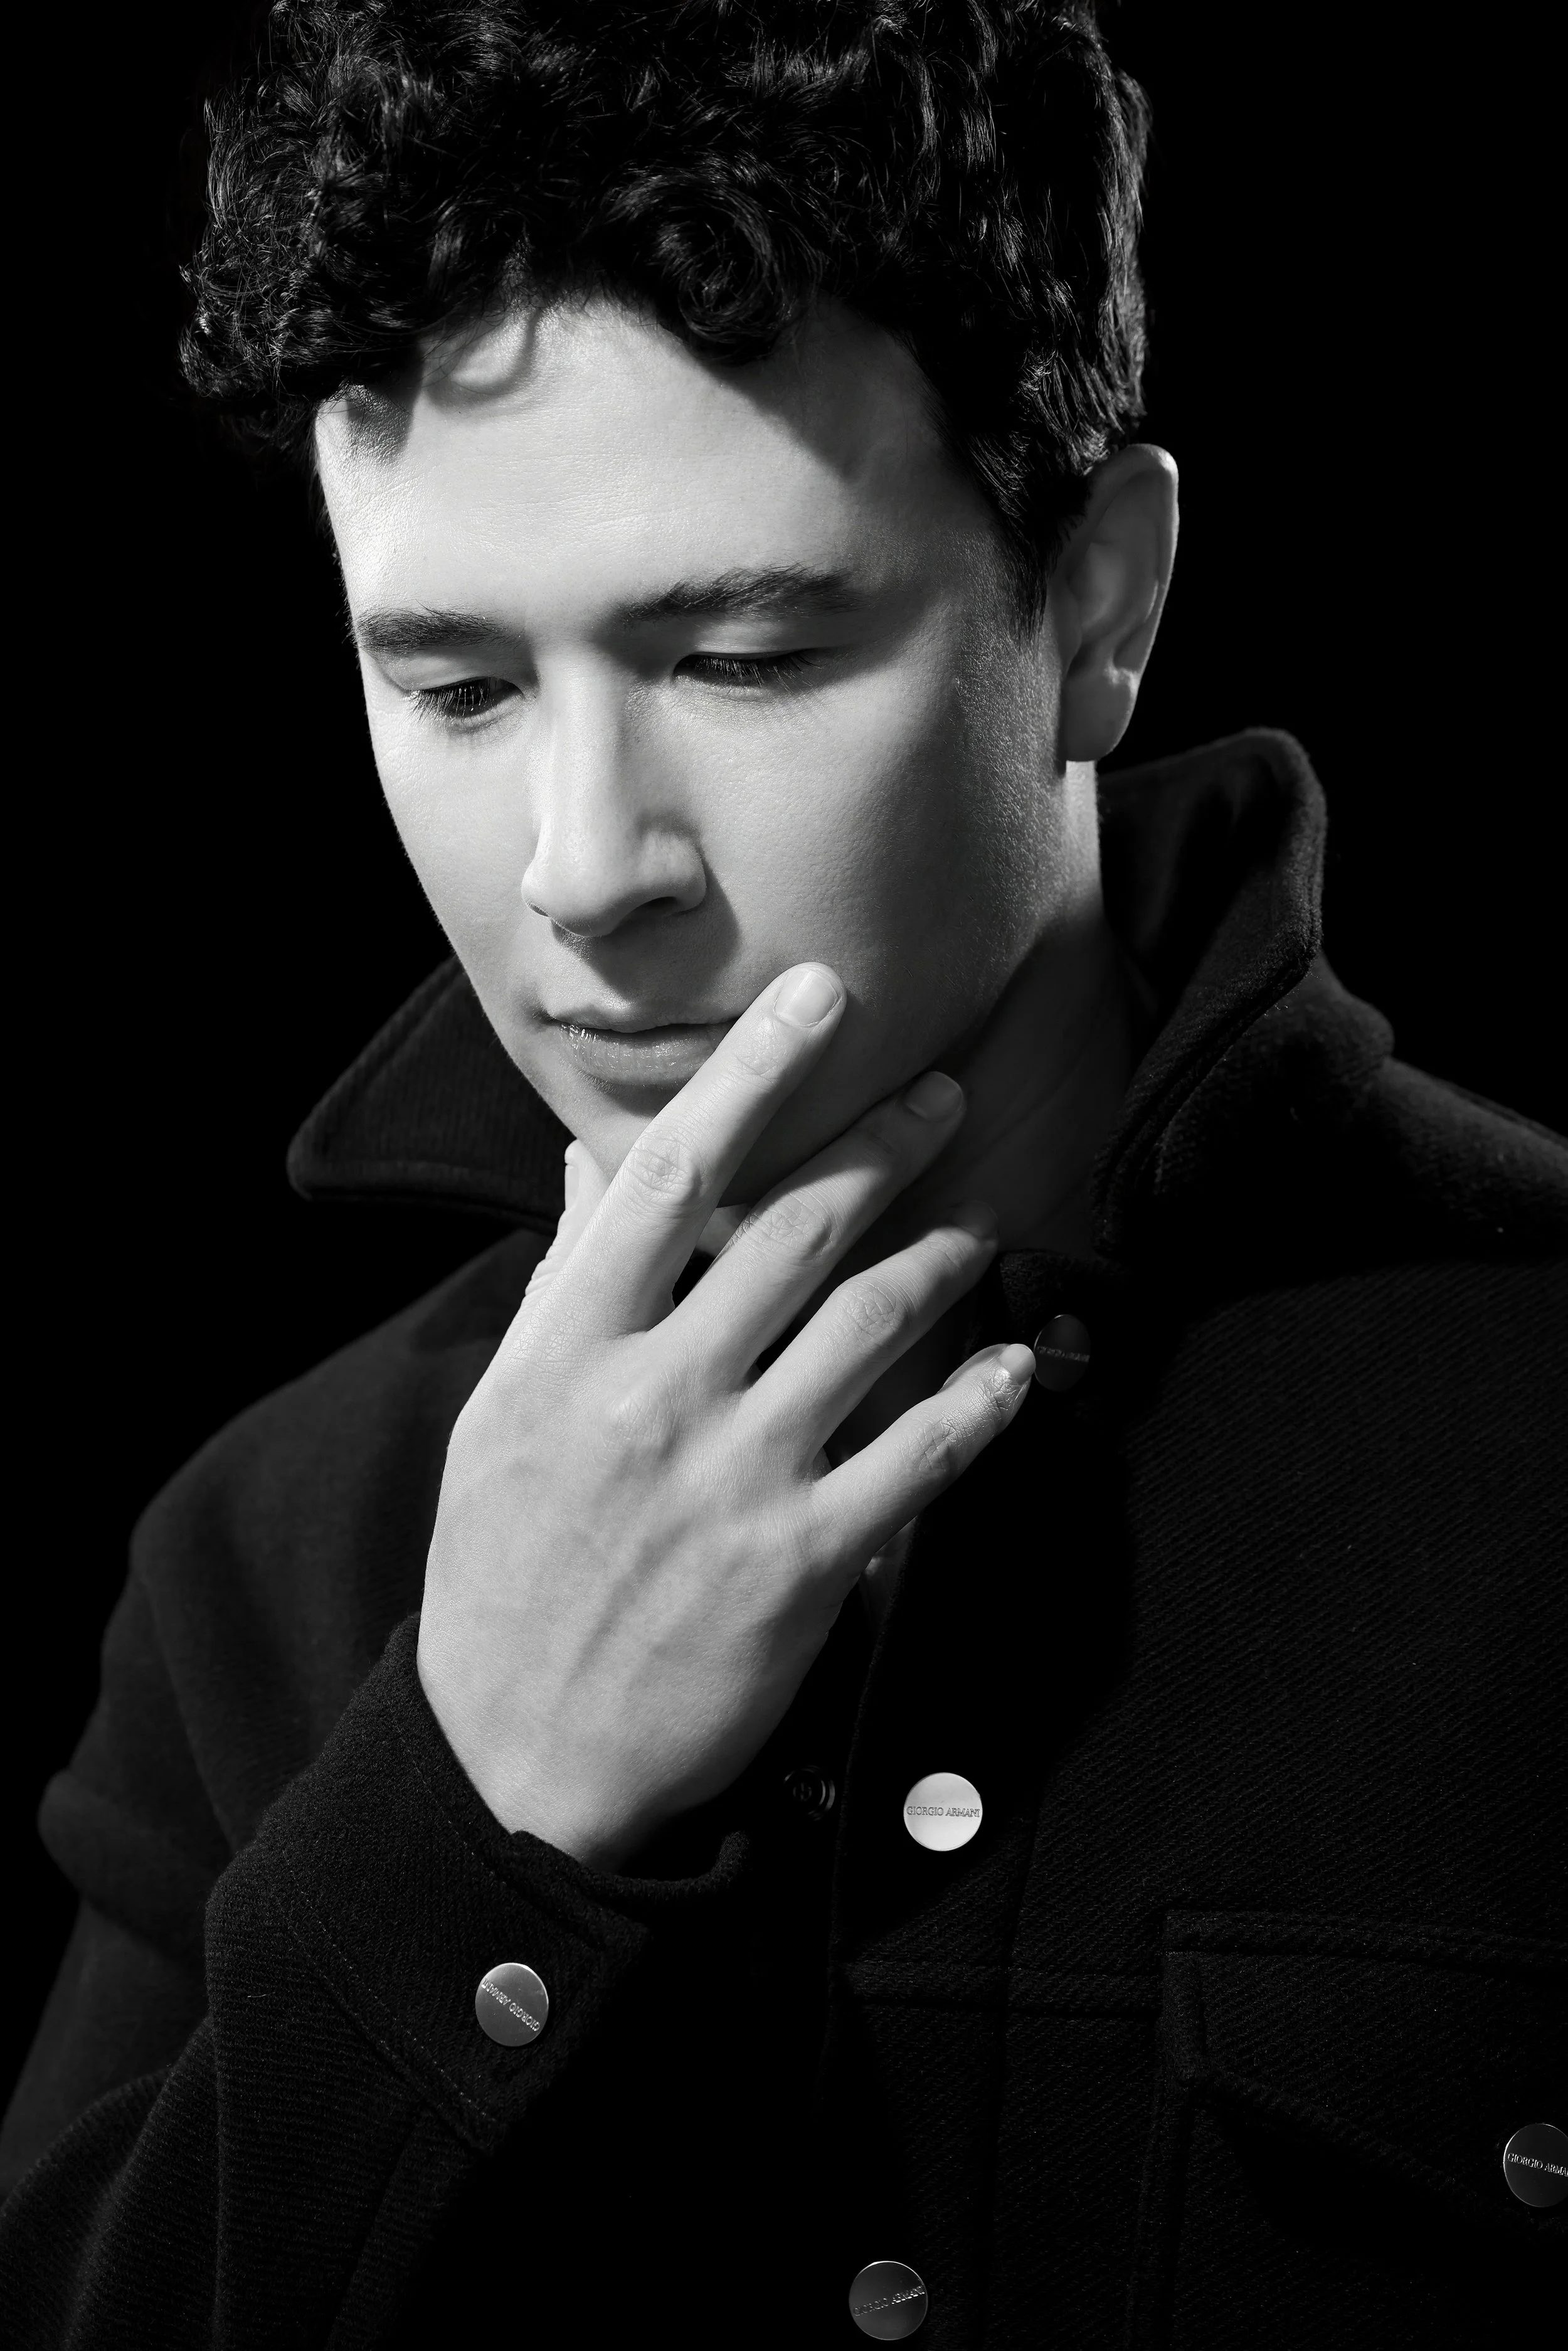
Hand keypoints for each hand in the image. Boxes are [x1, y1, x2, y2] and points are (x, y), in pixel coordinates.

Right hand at [416, 964, 1035, 1867]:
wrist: (515, 1757)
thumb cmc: (499, 1574)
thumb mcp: (500, 1417)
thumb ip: (563, 1288)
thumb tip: (597, 1170)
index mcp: (570, 1351)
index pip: (667, 1175)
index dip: (751, 1074)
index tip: (814, 998)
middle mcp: (655, 1396)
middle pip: (792, 1230)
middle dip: (881, 1143)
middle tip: (940, 1093)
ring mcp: (736, 1479)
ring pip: (871, 1323)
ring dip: (943, 1254)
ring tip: (981, 1217)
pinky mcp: (804, 1562)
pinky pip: (919, 1454)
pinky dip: (980, 1398)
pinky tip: (1017, 1361)